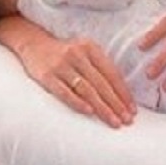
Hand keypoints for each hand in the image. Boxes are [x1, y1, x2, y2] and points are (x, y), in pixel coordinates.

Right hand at [0, 16, 135, 127]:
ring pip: (86, 89)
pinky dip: (77, 102)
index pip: (112, 73)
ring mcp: (61, 65)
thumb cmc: (65, 52)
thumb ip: (100, 67)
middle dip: (116, 104)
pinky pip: (64, 92)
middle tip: (127, 120)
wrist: (33, 42)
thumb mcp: (85, 52)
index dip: (123, 93)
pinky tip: (89, 112)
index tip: (132, 109)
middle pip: (101, 84)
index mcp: (91, 48)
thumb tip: (121, 92)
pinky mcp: (46, 76)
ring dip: (102, 107)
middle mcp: (77, 55)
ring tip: (113, 121)